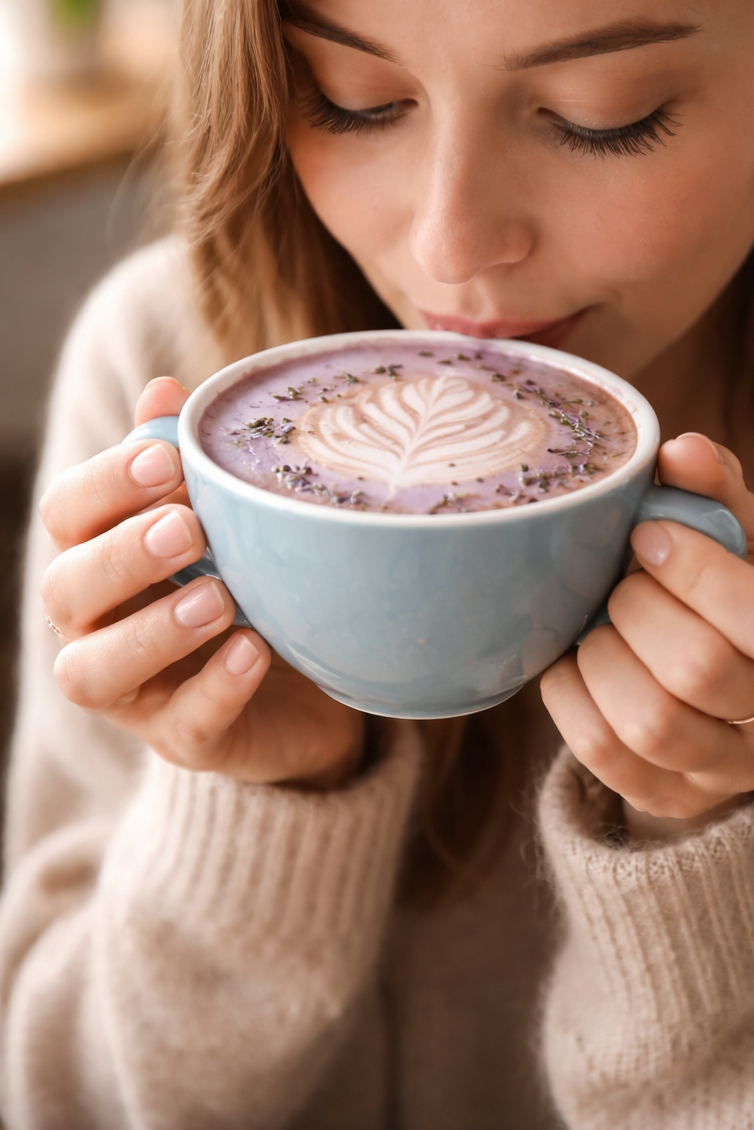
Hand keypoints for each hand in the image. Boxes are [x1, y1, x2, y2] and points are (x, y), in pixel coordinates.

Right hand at [39, 378, 364, 786]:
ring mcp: (135, 693)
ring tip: (218, 598)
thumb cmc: (251, 581)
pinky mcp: (187, 742)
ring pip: (93, 673)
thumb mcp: (229, 519)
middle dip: (122, 555)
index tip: (167, 460)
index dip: (105, 485)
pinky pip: (183, 726)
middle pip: (66, 589)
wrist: (312, 687)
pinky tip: (254, 651)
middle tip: (189, 529)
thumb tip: (165, 387)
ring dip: (152, 631)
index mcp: (99, 553)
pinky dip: (215, 689)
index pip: (67, 513)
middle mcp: (95, 624)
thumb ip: (191, 460)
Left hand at [540, 433, 753, 834]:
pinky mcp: (675, 800)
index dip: (697, 572)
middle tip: (620, 581)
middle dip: (638, 610)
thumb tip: (680, 451)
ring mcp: (734, 769)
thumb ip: (719, 492)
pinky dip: (570, 698)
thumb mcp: (750, 538)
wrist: (743, 696)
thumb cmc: (744, 594)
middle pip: (703, 672)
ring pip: (652, 723)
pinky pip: (605, 756)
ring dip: (603, 656)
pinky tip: (574, 661)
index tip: (647, 534)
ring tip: (598, 622)